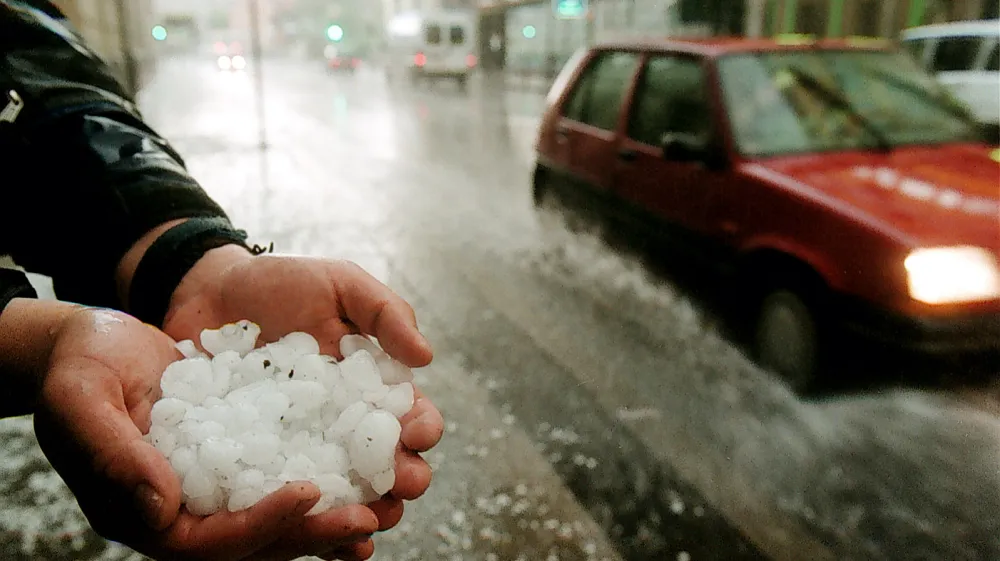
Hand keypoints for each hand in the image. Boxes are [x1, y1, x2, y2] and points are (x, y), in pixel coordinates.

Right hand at [33, 308, 379, 559]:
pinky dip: (315, 482)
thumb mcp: (82, 400)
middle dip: (311, 532)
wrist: (89, 340)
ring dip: (324, 517)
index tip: (307, 495)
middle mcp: (179, 510)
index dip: (260, 524)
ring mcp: (206, 487)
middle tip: (368, 518)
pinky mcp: (228, 457)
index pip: (208, 540)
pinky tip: (356, 474)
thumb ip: (115, 455)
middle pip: (253, 539)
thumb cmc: (77, 364)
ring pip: (271, 516)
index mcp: (142, 511)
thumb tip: (161, 510)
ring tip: (379, 507)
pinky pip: (275, 479)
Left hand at [160, 249, 444, 537]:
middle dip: (403, 480)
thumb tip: (426, 356)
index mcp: (374, 386)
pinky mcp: (260, 462)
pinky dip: (304, 518)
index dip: (422, 429)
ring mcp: (304, 447)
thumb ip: (386, 312)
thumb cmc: (281, 285)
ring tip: (361, 518)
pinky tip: (311, 528)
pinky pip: (286, 496)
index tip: (416, 434)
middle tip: (398, 486)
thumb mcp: (341, 284)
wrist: (207, 293)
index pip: (412, 416)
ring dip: (361, 510)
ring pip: (345, 492)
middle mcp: (346, 425)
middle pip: (388, 465)